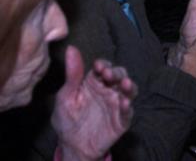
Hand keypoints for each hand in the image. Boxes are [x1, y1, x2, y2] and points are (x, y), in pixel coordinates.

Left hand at [52, 45, 136, 160]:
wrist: (71, 146)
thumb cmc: (67, 119)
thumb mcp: (65, 96)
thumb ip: (72, 74)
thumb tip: (71, 49)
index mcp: (94, 82)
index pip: (103, 68)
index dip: (103, 65)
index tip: (98, 67)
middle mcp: (108, 90)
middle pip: (119, 76)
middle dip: (117, 73)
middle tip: (109, 75)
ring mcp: (117, 104)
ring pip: (129, 90)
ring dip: (129, 86)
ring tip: (125, 83)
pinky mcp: (121, 119)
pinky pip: (128, 112)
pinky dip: (128, 107)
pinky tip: (124, 104)